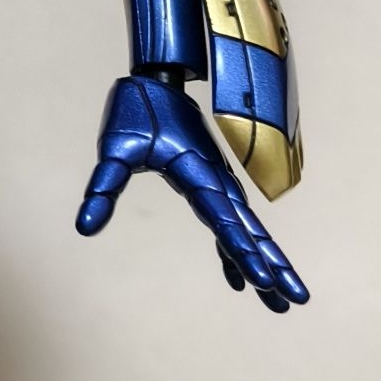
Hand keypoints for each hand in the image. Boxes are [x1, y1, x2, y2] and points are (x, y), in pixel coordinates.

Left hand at [78, 74, 308, 313]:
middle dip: (273, 265)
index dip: (242, 251)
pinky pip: (229, 223)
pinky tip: (237, 281)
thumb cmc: (134, 112)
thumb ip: (102, 190)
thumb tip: (83, 229)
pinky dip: (234, 250)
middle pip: (249, 230)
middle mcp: (216, 179)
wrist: (155, 80)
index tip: (263, 280)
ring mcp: (218, 181)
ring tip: (285, 301)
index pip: (223, 220)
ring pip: (248, 228)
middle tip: (296, 299)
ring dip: (267, 261)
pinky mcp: (213, 183)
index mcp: (197, 172)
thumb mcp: (113, 149)